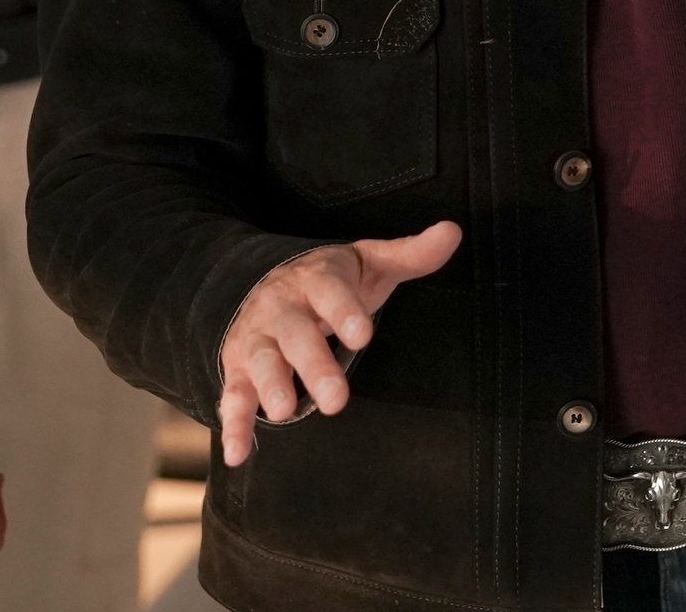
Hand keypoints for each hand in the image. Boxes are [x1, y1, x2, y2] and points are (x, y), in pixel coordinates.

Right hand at [216, 220, 460, 464]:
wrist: (265, 281)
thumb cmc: (331, 282)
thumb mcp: (369, 262)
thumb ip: (410, 254)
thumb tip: (452, 233)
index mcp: (317, 280)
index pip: (331, 293)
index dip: (345, 312)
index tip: (362, 334)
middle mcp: (283, 308)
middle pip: (296, 334)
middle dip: (314, 366)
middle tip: (337, 399)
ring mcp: (258, 338)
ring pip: (261, 361)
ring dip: (270, 387)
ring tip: (284, 412)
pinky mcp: (239, 368)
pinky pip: (233, 396)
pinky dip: (233, 425)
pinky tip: (237, 454)